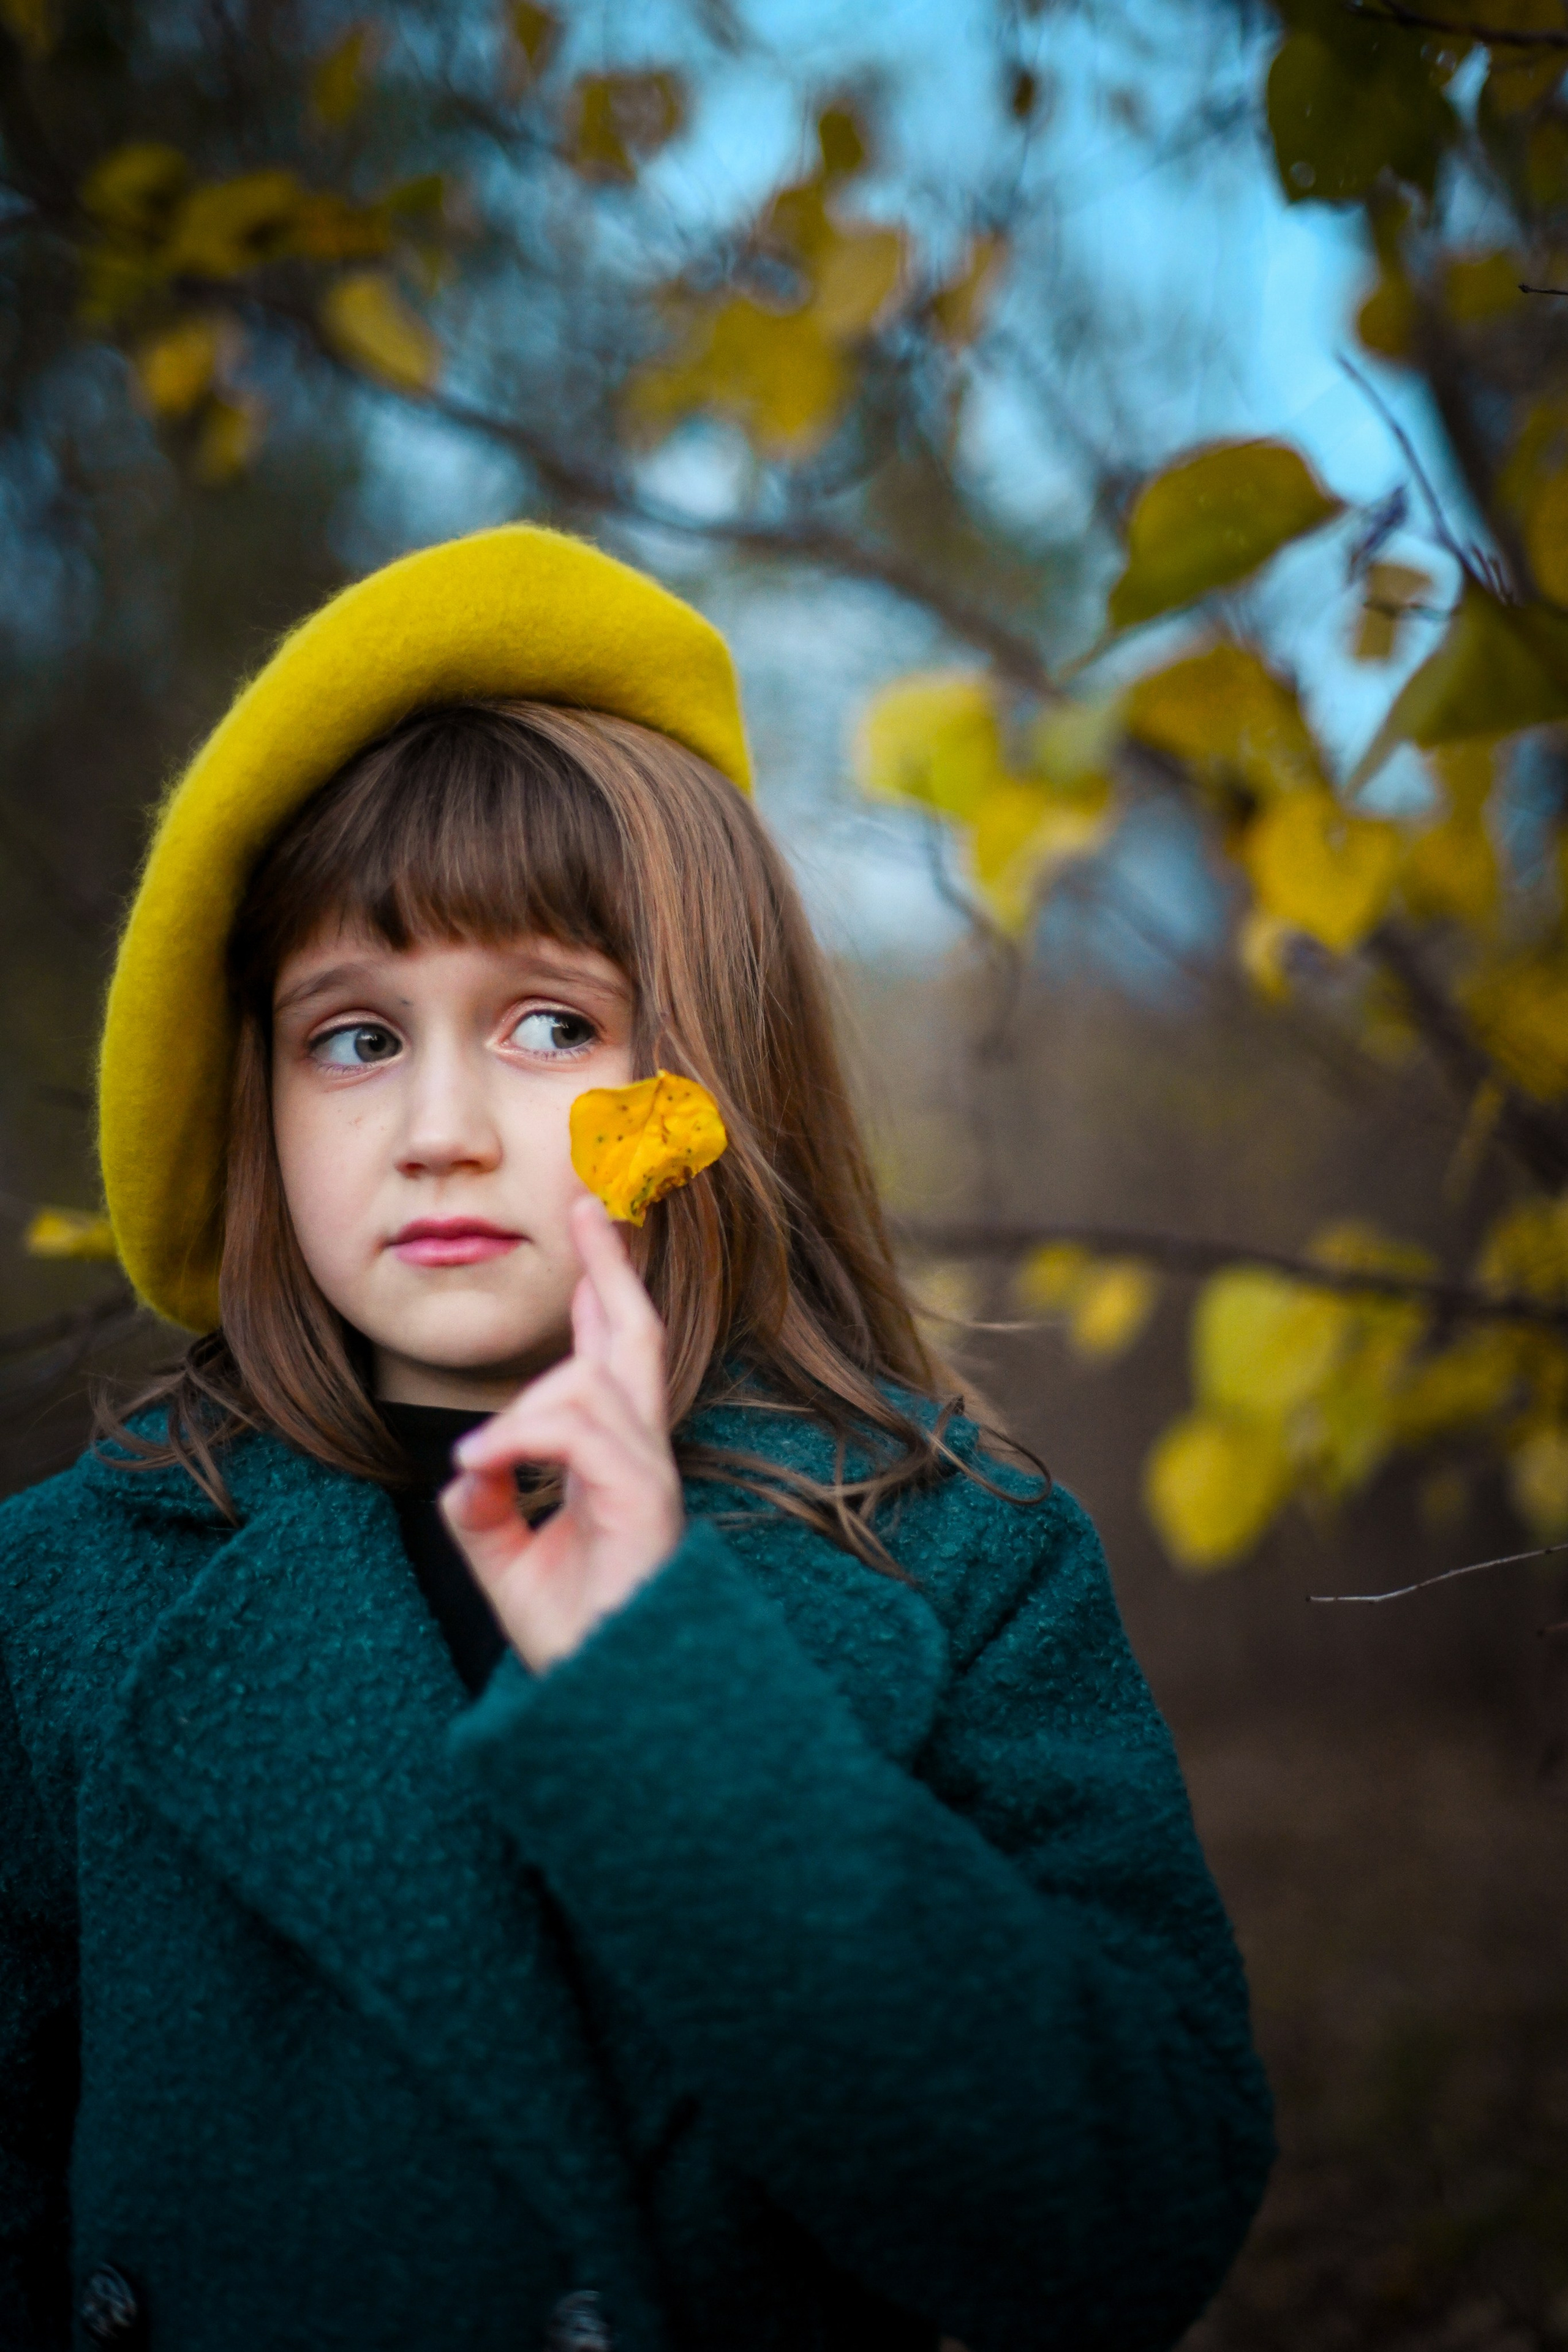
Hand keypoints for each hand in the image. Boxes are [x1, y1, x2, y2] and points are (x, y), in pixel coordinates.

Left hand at [439, 1194, 684, 1673]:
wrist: (610, 1704)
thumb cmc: (575, 1638)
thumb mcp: (505, 1563)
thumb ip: (484, 1507)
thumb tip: (466, 1464)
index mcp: (612, 1462)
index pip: (612, 1356)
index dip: (604, 1290)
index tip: (590, 1229)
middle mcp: (639, 1456)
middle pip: (633, 1337)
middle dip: (611, 1267)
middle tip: (587, 1200)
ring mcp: (647, 1477)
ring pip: (587, 1386)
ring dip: (524, 1412)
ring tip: (482, 1459)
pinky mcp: (644, 1503)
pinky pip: (582, 1434)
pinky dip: (524, 1439)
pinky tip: (485, 1465)